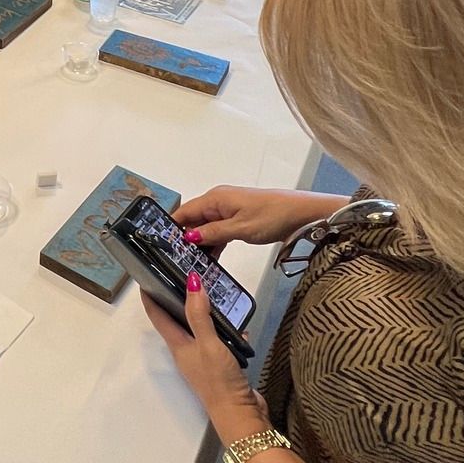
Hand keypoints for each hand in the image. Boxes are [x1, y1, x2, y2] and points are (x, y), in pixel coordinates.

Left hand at [142, 278, 267, 441]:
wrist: (240, 415)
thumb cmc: (219, 381)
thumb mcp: (209, 344)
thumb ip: (200, 315)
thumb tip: (191, 283)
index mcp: (178, 347)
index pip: (159, 317)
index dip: (150, 298)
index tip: (145, 279)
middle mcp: (187, 352)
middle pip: (178, 321)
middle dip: (179, 301)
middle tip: (183, 279)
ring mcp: (203, 360)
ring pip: (200, 330)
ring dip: (204, 314)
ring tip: (212, 296)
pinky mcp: (220, 366)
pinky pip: (220, 341)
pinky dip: (226, 332)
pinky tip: (238, 328)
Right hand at [171, 185, 340, 251]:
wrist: (302, 214)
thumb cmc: (271, 216)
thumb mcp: (240, 228)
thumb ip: (212, 233)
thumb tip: (188, 237)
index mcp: (215, 198)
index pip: (185, 212)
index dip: (172, 228)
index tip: (161, 245)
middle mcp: (218, 201)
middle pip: (193, 220)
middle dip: (184, 238)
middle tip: (175, 260)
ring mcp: (228, 210)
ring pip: (206, 227)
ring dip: (200, 244)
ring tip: (190, 264)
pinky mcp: (238, 218)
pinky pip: (218, 231)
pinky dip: (214, 244)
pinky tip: (210, 260)